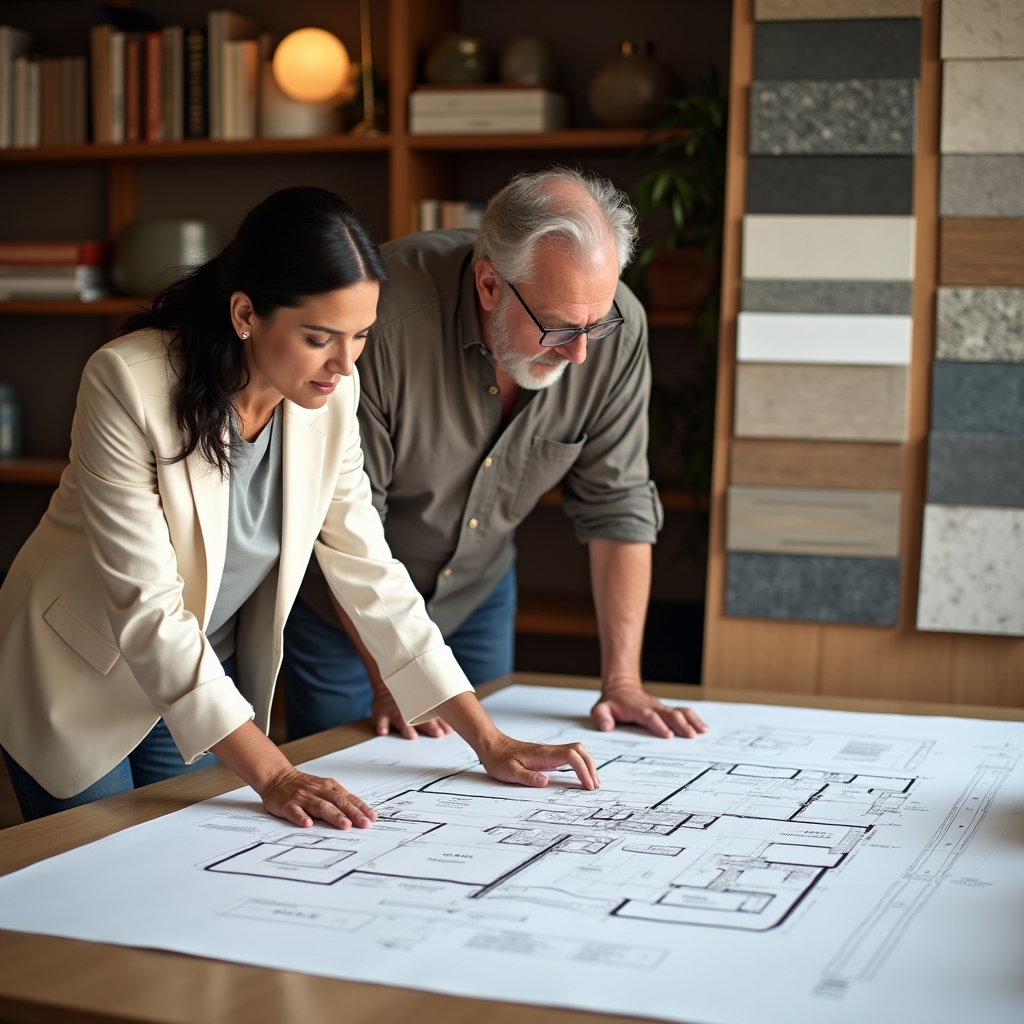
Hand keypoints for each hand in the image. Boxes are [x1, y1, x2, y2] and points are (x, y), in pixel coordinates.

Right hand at [259, 767, 377, 829]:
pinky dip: (301, 817)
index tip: (372, 817)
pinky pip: (294, 811)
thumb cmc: (303, 786)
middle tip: (364, 824)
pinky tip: (307, 824)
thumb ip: (339, 800)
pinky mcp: (287, 804)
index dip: (361, 807)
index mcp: (329, 787)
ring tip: (345, 824)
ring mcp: (303, 797)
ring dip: (334, 815)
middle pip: (338, 802)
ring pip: (320, 806)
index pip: (348, 798)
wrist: (276, 777)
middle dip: (353, 813)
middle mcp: (318, 791)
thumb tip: (360, 814)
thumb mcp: (324, 788)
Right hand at [372, 688, 452, 739]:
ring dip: (406, 727)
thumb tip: (451, 730)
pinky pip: (379, 718)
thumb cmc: (409, 697)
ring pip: (400, 717)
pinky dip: (381, 725)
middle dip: (429, 725)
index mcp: (419, 704)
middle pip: (419, 716)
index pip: (432, 713)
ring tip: (411, 735)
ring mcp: (393, 708)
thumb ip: (435, 717)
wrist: (388, 683)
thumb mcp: (422, 701)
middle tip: (438, 733)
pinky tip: (383, 732)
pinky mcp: (380, 711)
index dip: (441, 722)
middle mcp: (407, 706)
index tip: (449, 730)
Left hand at [479, 735, 599, 789]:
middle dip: (591, 766)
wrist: (491, 745)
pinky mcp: (547, 755)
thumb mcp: (508, 772)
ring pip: (576, 751)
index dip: (583, 769)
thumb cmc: (498, 758)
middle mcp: (549, 750)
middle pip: (579, 751)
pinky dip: (580, 763)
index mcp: (542, 754)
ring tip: (592, 782)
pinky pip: (570, 755)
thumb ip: (527, 777)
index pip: (571, 756)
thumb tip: (545, 782)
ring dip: (587, 764)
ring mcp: (549, 752)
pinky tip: (581, 774)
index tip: (588, 784)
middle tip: (595, 785)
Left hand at [591, 683, 708, 738]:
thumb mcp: (600, 709)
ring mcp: (661, 707)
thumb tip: (607, 727)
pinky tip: (704, 728)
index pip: (649, 717)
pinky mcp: (666, 709)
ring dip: (692, 721)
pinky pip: (683, 712)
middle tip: (692, 736)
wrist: (621, 688)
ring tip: (703, 731)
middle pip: (669, 714)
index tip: (668, 736)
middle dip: (681, 725)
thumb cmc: (611, 703)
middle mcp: (653, 707)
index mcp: (638, 708)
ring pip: (679, 711)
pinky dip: (694, 719)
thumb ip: (601, 717)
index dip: (658, 725)